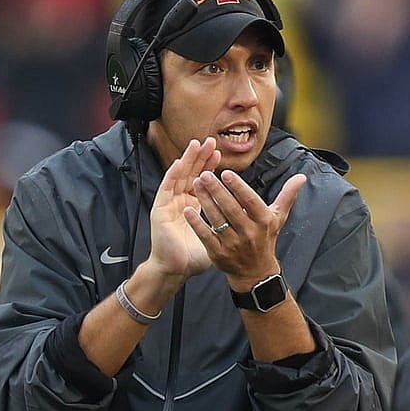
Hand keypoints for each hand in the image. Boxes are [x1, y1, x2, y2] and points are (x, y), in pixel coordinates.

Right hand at [147, 137, 222, 280]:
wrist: (177, 270)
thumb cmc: (196, 256)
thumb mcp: (219, 235)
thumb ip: (231, 222)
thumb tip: (249, 215)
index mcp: (194, 206)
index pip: (202, 180)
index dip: (209, 166)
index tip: (219, 153)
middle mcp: (181, 201)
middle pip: (191, 174)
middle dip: (200, 157)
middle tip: (210, 141)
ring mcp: (169, 204)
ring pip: (178, 176)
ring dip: (186, 160)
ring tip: (195, 145)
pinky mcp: (160, 210)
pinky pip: (166, 189)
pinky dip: (171, 175)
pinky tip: (179, 163)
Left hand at [185, 156, 305, 287]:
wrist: (256, 272)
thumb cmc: (266, 239)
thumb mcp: (278, 218)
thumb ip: (288, 196)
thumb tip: (302, 177)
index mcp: (263, 221)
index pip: (250, 200)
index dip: (238, 187)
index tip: (226, 172)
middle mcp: (249, 233)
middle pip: (231, 208)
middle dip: (217, 190)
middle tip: (204, 174)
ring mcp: (233, 245)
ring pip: (217, 220)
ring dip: (205, 201)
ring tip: (196, 184)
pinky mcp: (219, 254)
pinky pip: (206, 236)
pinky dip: (196, 223)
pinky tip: (187, 210)